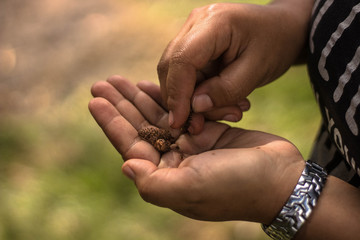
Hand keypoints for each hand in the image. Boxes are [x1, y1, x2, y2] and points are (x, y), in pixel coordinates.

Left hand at [89, 76, 304, 222]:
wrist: (281, 179)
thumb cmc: (237, 186)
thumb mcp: (191, 188)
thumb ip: (154, 182)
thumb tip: (125, 165)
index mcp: (166, 177)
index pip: (131, 145)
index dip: (111, 123)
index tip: (95, 101)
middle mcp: (176, 163)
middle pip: (141, 128)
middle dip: (121, 106)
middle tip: (102, 83)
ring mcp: (193, 147)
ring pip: (160, 117)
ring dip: (140, 99)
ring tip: (122, 80)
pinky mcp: (210, 134)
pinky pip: (181, 112)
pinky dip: (168, 98)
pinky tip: (153, 86)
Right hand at [158, 2, 312, 131]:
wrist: (282, 28)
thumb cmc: (276, 44)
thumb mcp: (257, 71)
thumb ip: (226, 90)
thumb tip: (195, 107)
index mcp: (215, 22)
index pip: (182, 60)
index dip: (177, 94)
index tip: (179, 123)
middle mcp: (196, 23)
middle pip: (171, 66)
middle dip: (180, 100)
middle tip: (198, 126)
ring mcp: (192, 32)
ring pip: (175, 74)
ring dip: (192, 100)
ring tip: (226, 112)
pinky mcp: (194, 45)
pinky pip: (186, 74)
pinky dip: (198, 93)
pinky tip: (220, 103)